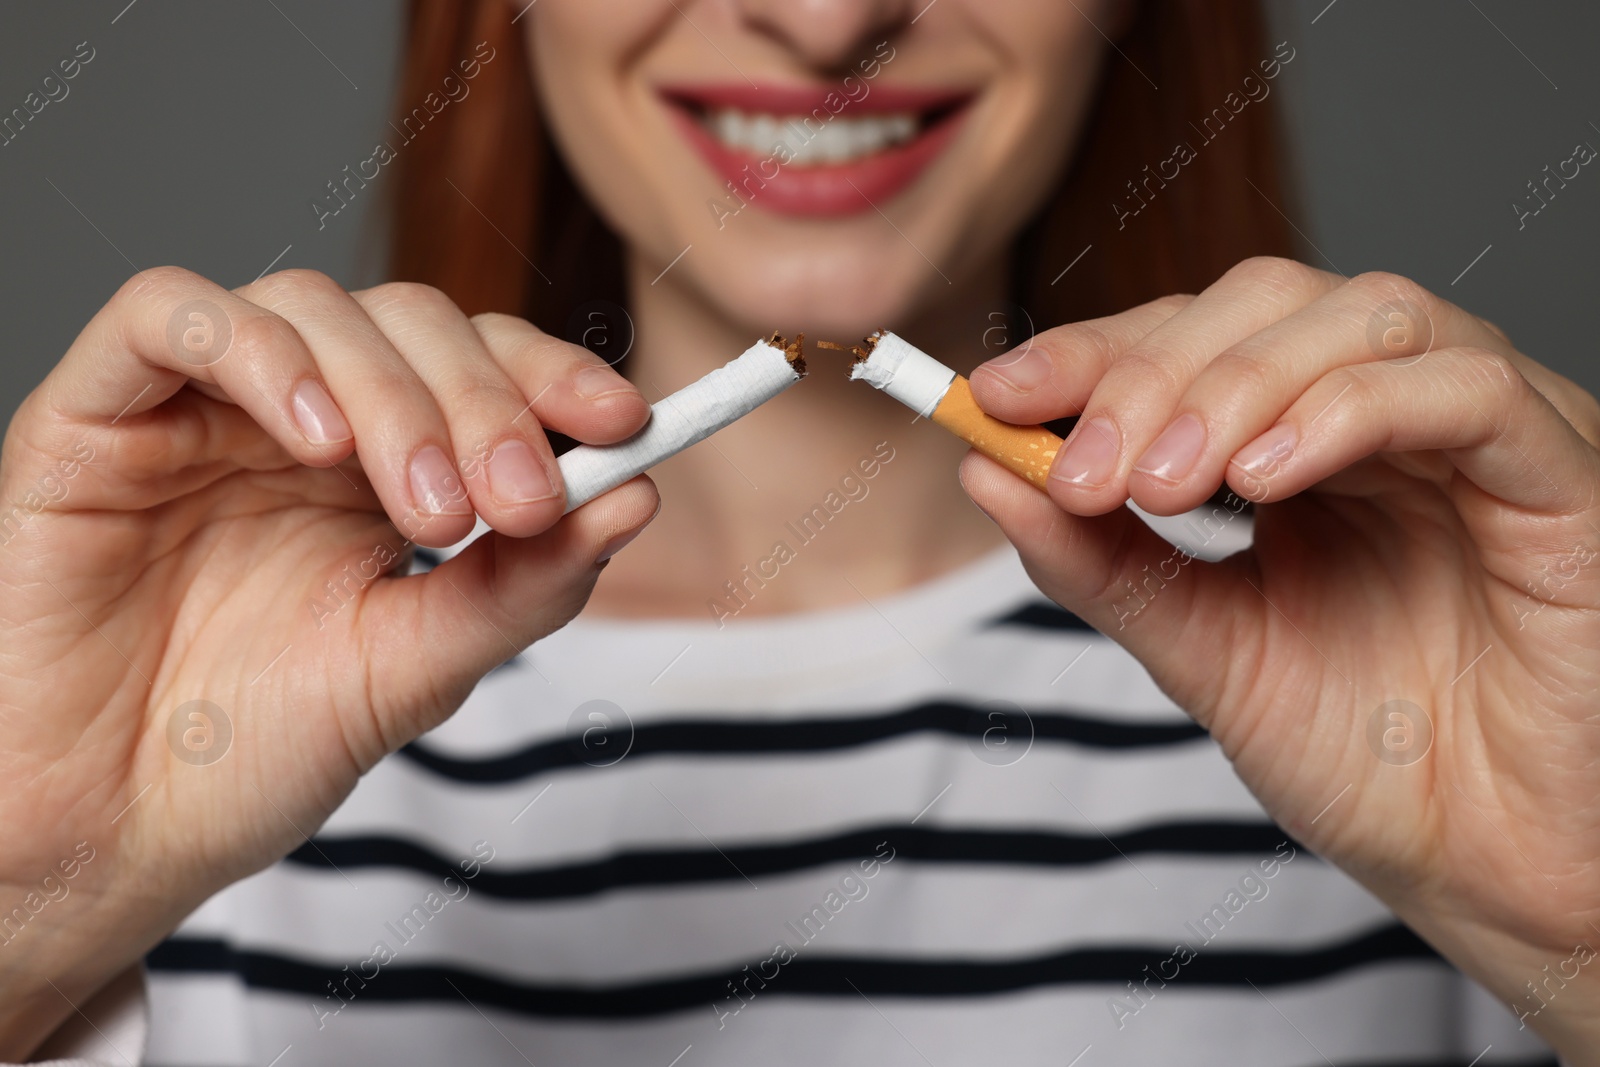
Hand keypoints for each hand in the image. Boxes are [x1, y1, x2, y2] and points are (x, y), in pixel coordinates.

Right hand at [0, 268, 656, 1057]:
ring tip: (429, 509)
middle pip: (411, 323)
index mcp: (383, 468)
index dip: (556, 377)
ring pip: (310, 308)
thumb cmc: (254, 753)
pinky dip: (257, 355)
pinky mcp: (95, 414)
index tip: (627, 426)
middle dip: (484, 401)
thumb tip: (639, 497)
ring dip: (392, 392)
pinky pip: (167, 315)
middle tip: (519, 499)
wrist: (110, 835)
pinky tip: (316, 442)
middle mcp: (300, 421)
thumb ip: (524, 583)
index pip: (483, 368)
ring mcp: (201, 410)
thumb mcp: (419, 667)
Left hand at [962, 257, 1599, 1062]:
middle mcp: (1389, 418)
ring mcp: (1478, 434)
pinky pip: (1465, 391)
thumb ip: (1103, 563)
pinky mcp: (1560, 471)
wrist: (1493, 873)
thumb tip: (986, 476)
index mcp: (1304, 447)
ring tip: (1163, 483)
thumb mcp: (1205, 651)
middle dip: (1150, 373)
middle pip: (1266, 303)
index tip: (992, 396)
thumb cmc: (1370, 763)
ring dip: (1239, 384)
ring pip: (1364, 318)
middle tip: (1080, 467)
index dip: (1090, 354)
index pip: (1190, 341)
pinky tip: (1267, 474)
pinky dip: (1352, 410)